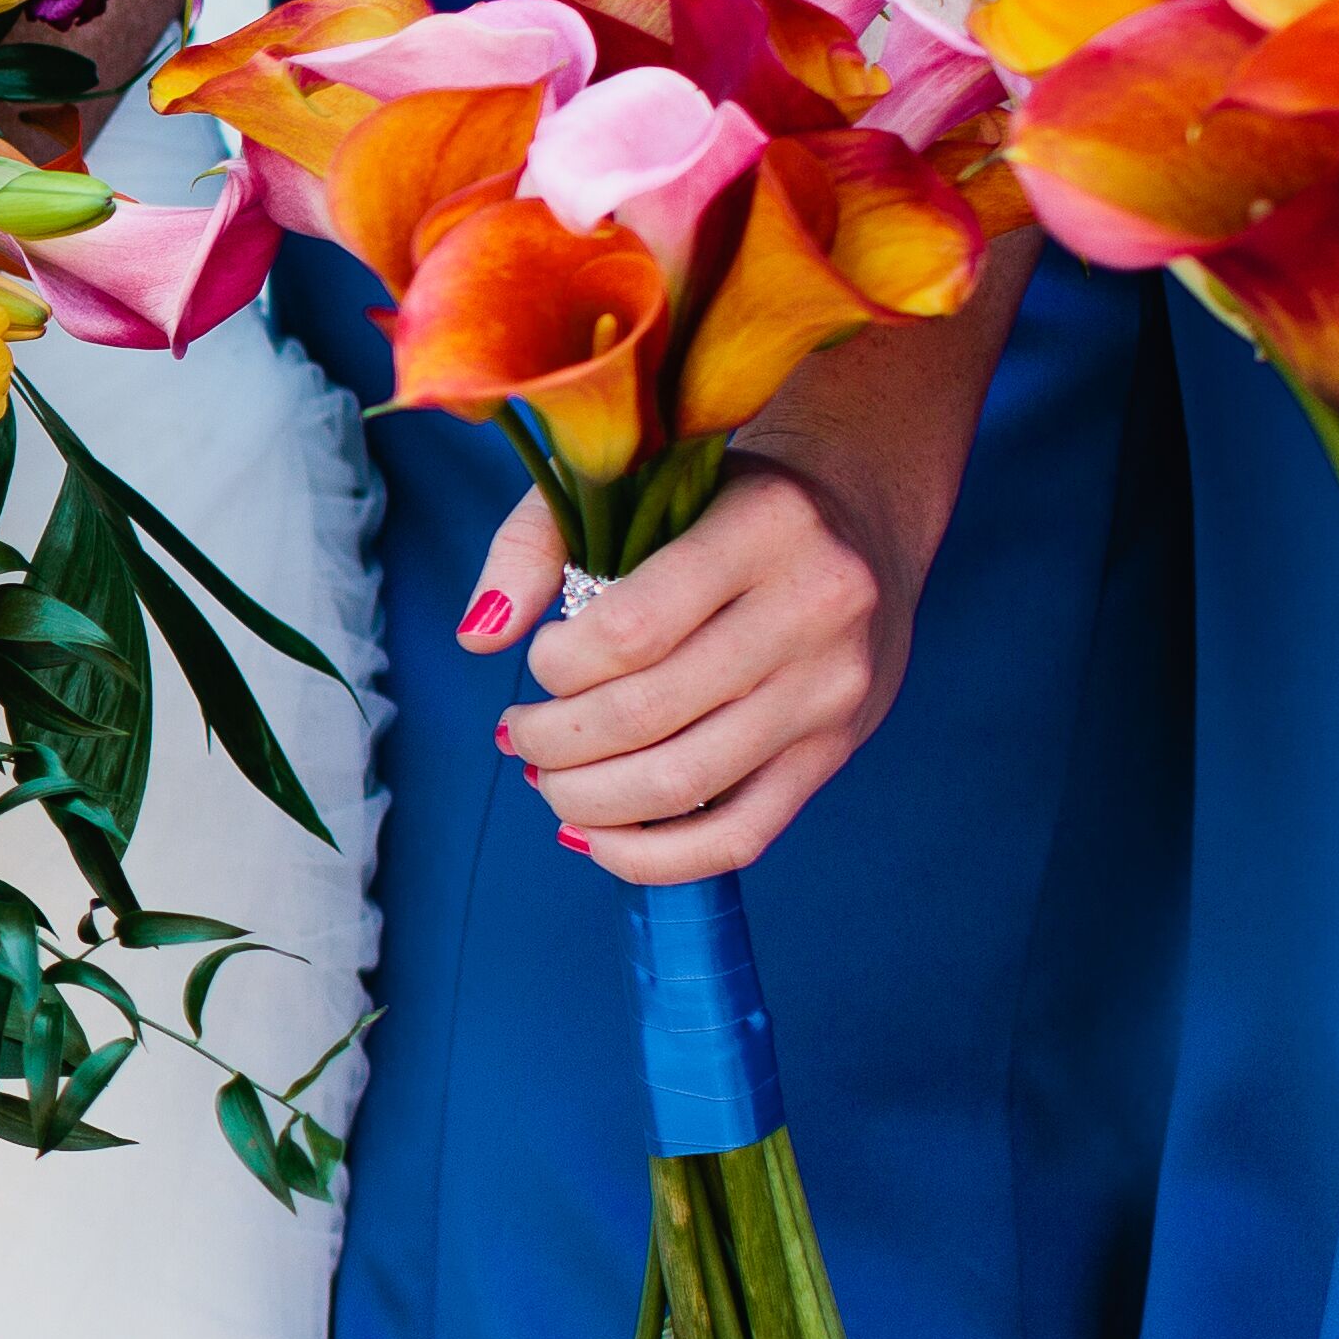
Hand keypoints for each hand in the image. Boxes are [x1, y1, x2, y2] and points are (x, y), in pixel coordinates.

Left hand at [472, 453, 909, 884]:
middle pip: (646, 716)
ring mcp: (830, 690)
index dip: (558, 666)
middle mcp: (813, 609)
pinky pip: (739, 836)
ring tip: (546, 780)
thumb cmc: (721, 499)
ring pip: (684, 783)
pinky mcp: (835, 751)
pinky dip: (653, 858)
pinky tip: (595, 839)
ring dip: (587, 800)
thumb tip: (479, 635)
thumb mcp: (630, 480)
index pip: (631, 632)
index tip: (539, 658)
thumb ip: (534, 542)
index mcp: (765, 527)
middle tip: (518, 735)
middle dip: (554, 742)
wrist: (860, 519)